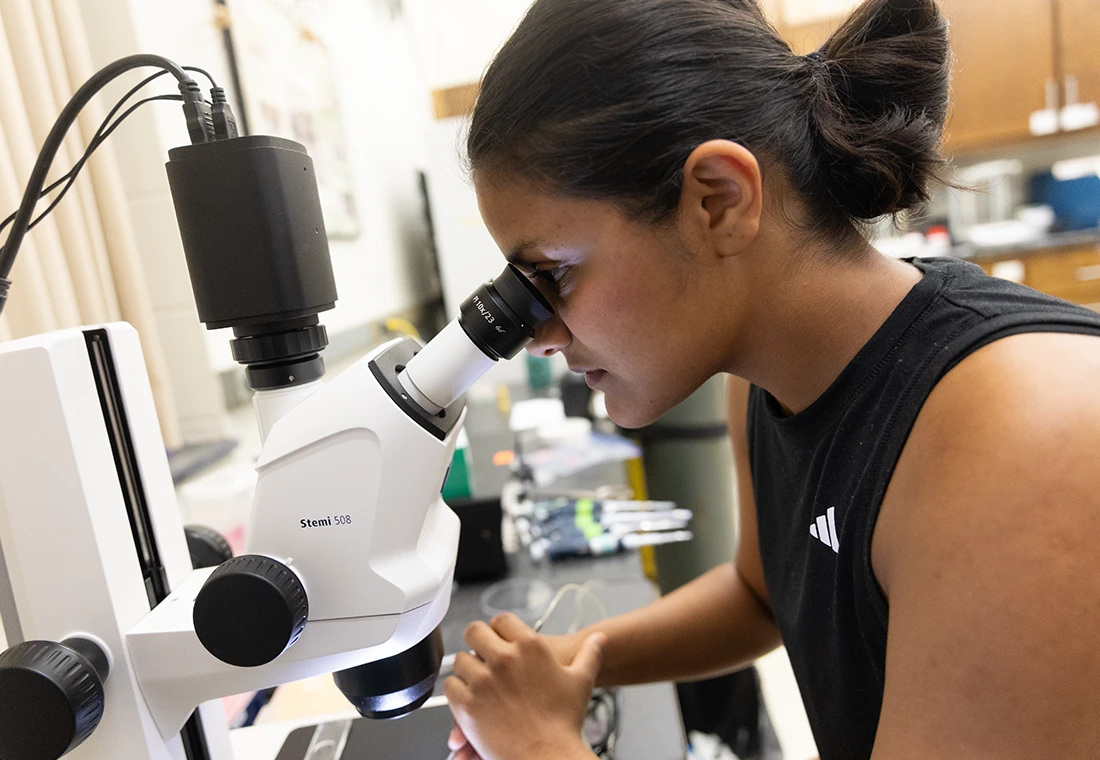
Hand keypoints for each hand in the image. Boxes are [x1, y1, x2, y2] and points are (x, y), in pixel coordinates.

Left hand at [445, 613, 604, 759]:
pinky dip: (457, 690)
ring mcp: (483, 680)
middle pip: (474, 631)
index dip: (499, 629)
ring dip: (467, 668)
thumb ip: (590, 654)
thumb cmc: (564, 721)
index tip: (500, 639)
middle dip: (477, 641)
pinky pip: (451, 685)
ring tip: (477, 679)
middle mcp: (504, 658)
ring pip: (461, 659)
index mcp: (530, 646)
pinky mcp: (467, 703)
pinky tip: (469, 697)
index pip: (501, 620)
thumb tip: (599, 639)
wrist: (548, 756)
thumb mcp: (581, 681)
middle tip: (481, 653)